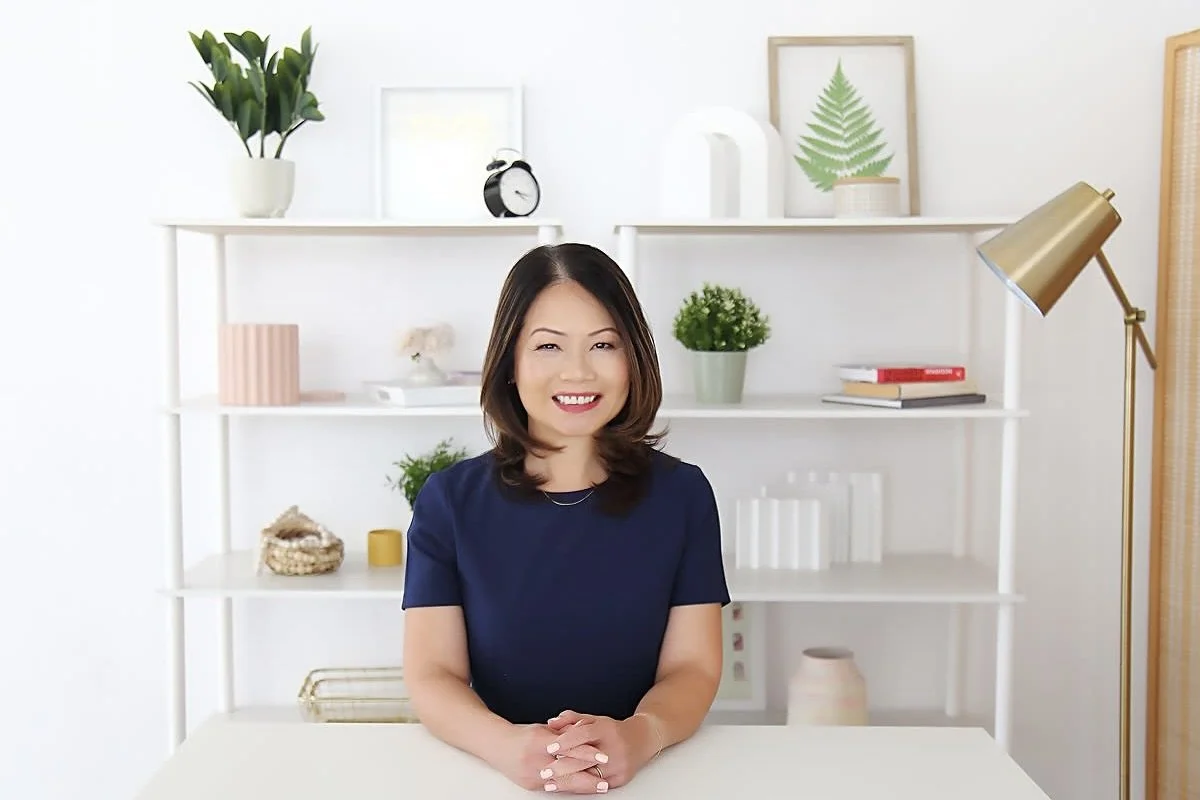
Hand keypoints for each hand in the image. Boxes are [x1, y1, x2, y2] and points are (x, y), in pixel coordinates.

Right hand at [491, 723, 606, 790]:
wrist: (496, 746)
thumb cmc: (522, 735)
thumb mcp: (543, 729)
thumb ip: (562, 733)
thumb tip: (583, 734)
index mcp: (539, 741)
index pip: (568, 747)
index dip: (587, 753)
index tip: (603, 757)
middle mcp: (535, 759)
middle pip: (567, 769)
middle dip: (588, 776)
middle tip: (605, 780)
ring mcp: (532, 774)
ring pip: (562, 782)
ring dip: (581, 786)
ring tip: (597, 787)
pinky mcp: (530, 784)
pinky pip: (552, 787)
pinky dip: (567, 788)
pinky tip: (580, 789)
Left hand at [539, 710, 656, 792]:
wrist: (641, 740)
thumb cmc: (612, 730)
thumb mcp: (593, 720)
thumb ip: (571, 719)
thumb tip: (551, 722)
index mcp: (606, 729)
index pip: (583, 734)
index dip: (565, 741)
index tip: (549, 748)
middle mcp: (614, 747)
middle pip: (585, 759)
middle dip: (562, 767)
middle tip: (544, 772)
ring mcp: (619, 765)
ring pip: (590, 776)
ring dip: (568, 781)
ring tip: (550, 784)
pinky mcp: (621, 778)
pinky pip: (597, 785)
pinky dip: (581, 787)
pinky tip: (567, 788)